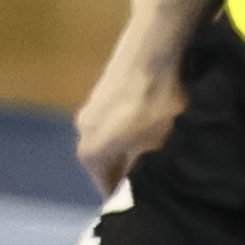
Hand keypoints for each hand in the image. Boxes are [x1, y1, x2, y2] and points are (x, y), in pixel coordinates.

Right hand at [73, 9, 192, 193]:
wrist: (156, 45)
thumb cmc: (160, 102)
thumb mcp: (159, 145)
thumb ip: (144, 170)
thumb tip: (141, 187)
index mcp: (90, 153)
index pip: (108, 189)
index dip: (131, 196)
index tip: (153, 199)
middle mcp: (82, 131)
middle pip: (109, 163)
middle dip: (132, 170)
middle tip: (162, 174)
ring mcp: (89, 107)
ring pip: (112, 139)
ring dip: (133, 146)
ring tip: (162, 146)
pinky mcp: (101, 89)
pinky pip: (117, 119)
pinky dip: (132, 125)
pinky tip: (156, 120)